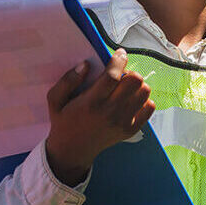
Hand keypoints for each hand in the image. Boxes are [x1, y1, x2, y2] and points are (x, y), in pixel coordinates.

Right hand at [44, 49, 154, 185]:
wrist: (73, 150)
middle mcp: (110, 112)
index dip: (119, 60)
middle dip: (129, 72)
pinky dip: (143, 100)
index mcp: (91, 103)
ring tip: (124, 88)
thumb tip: (86, 65)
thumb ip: (68, 80)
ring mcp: (123, 122)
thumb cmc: (64, 121)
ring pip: (144, 92)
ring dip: (137, 85)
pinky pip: (150, 107)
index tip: (120, 53)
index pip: (113, 76)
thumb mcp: (55, 100)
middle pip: (135, 81)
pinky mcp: (132, 129)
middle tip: (120, 75)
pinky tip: (130, 100)